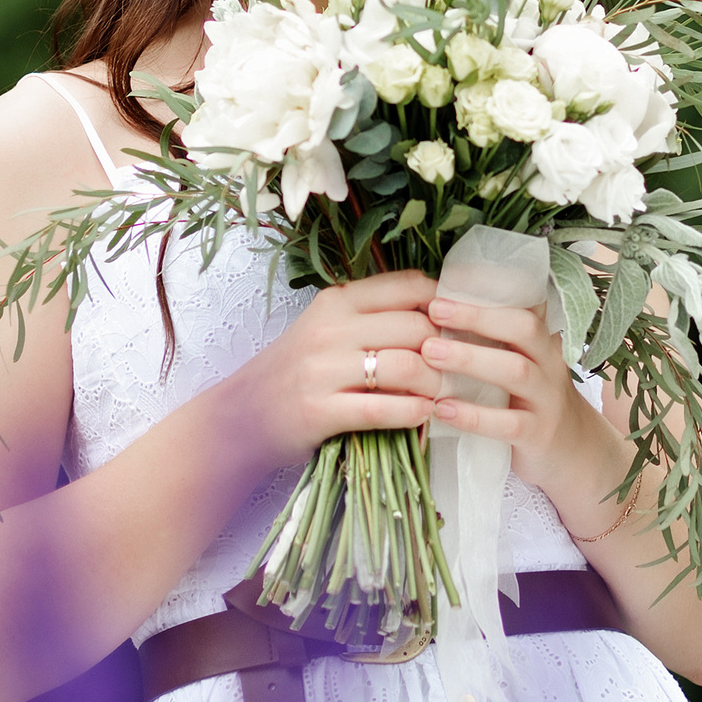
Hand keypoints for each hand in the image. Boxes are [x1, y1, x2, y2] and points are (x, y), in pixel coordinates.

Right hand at [219, 272, 440, 466]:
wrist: (241, 416)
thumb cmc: (295, 371)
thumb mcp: (327, 329)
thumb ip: (373, 317)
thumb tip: (441, 314)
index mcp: (336, 300)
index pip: (408, 285)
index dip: (445, 303)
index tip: (460, 324)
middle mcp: (330, 328)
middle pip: (416, 325)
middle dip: (446, 349)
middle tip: (458, 368)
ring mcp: (323, 369)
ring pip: (406, 364)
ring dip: (435, 383)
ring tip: (441, 394)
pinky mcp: (320, 410)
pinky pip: (383, 408)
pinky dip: (414, 412)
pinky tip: (424, 414)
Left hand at [420, 296, 622, 499]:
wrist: (575, 452)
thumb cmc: (531, 401)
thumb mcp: (522, 364)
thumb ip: (494, 342)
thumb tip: (437, 312)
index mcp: (541, 342)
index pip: (521, 306)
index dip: (485, 297)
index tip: (444, 290)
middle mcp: (548, 364)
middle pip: (523, 329)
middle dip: (477, 317)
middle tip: (434, 311)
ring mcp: (547, 400)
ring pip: (516, 371)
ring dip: (470, 359)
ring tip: (430, 353)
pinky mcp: (538, 435)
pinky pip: (508, 423)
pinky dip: (474, 416)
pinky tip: (442, 409)